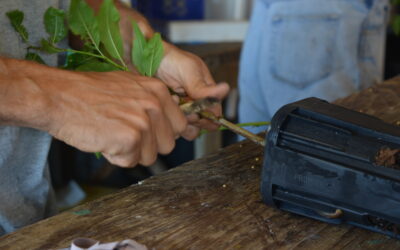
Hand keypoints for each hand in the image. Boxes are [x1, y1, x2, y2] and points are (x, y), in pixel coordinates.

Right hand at [39, 70, 186, 166]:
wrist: (58, 96)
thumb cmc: (88, 93)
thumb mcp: (129, 87)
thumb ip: (152, 102)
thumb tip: (169, 121)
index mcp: (158, 90)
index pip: (180, 125)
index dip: (162, 134)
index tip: (148, 134)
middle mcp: (155, 104)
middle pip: (169, 144)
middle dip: (148, 146)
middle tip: (124, 134)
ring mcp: (144, 122)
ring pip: (151, 157)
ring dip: (131, 152)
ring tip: (111, 134)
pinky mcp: (130, 138)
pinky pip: (131, 162)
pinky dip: (116, 157)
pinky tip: (103, 140)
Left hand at [156, 43, 229, 139]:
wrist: (148, 58)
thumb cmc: (171, 59)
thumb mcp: (189, 70)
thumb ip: (203, 87)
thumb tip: (225, 90)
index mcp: (207, 91)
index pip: (215, 112)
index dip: (208, 116)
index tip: (198, 113)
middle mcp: (197, 103)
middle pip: (203, 123)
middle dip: (195, 119)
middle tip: (185, 110)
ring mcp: (183, 109)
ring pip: (190, 127)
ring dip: (183, 122)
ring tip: (174, 105)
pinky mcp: (170, 113)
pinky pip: (176, 127)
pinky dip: (171, 123)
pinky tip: (166, 109)